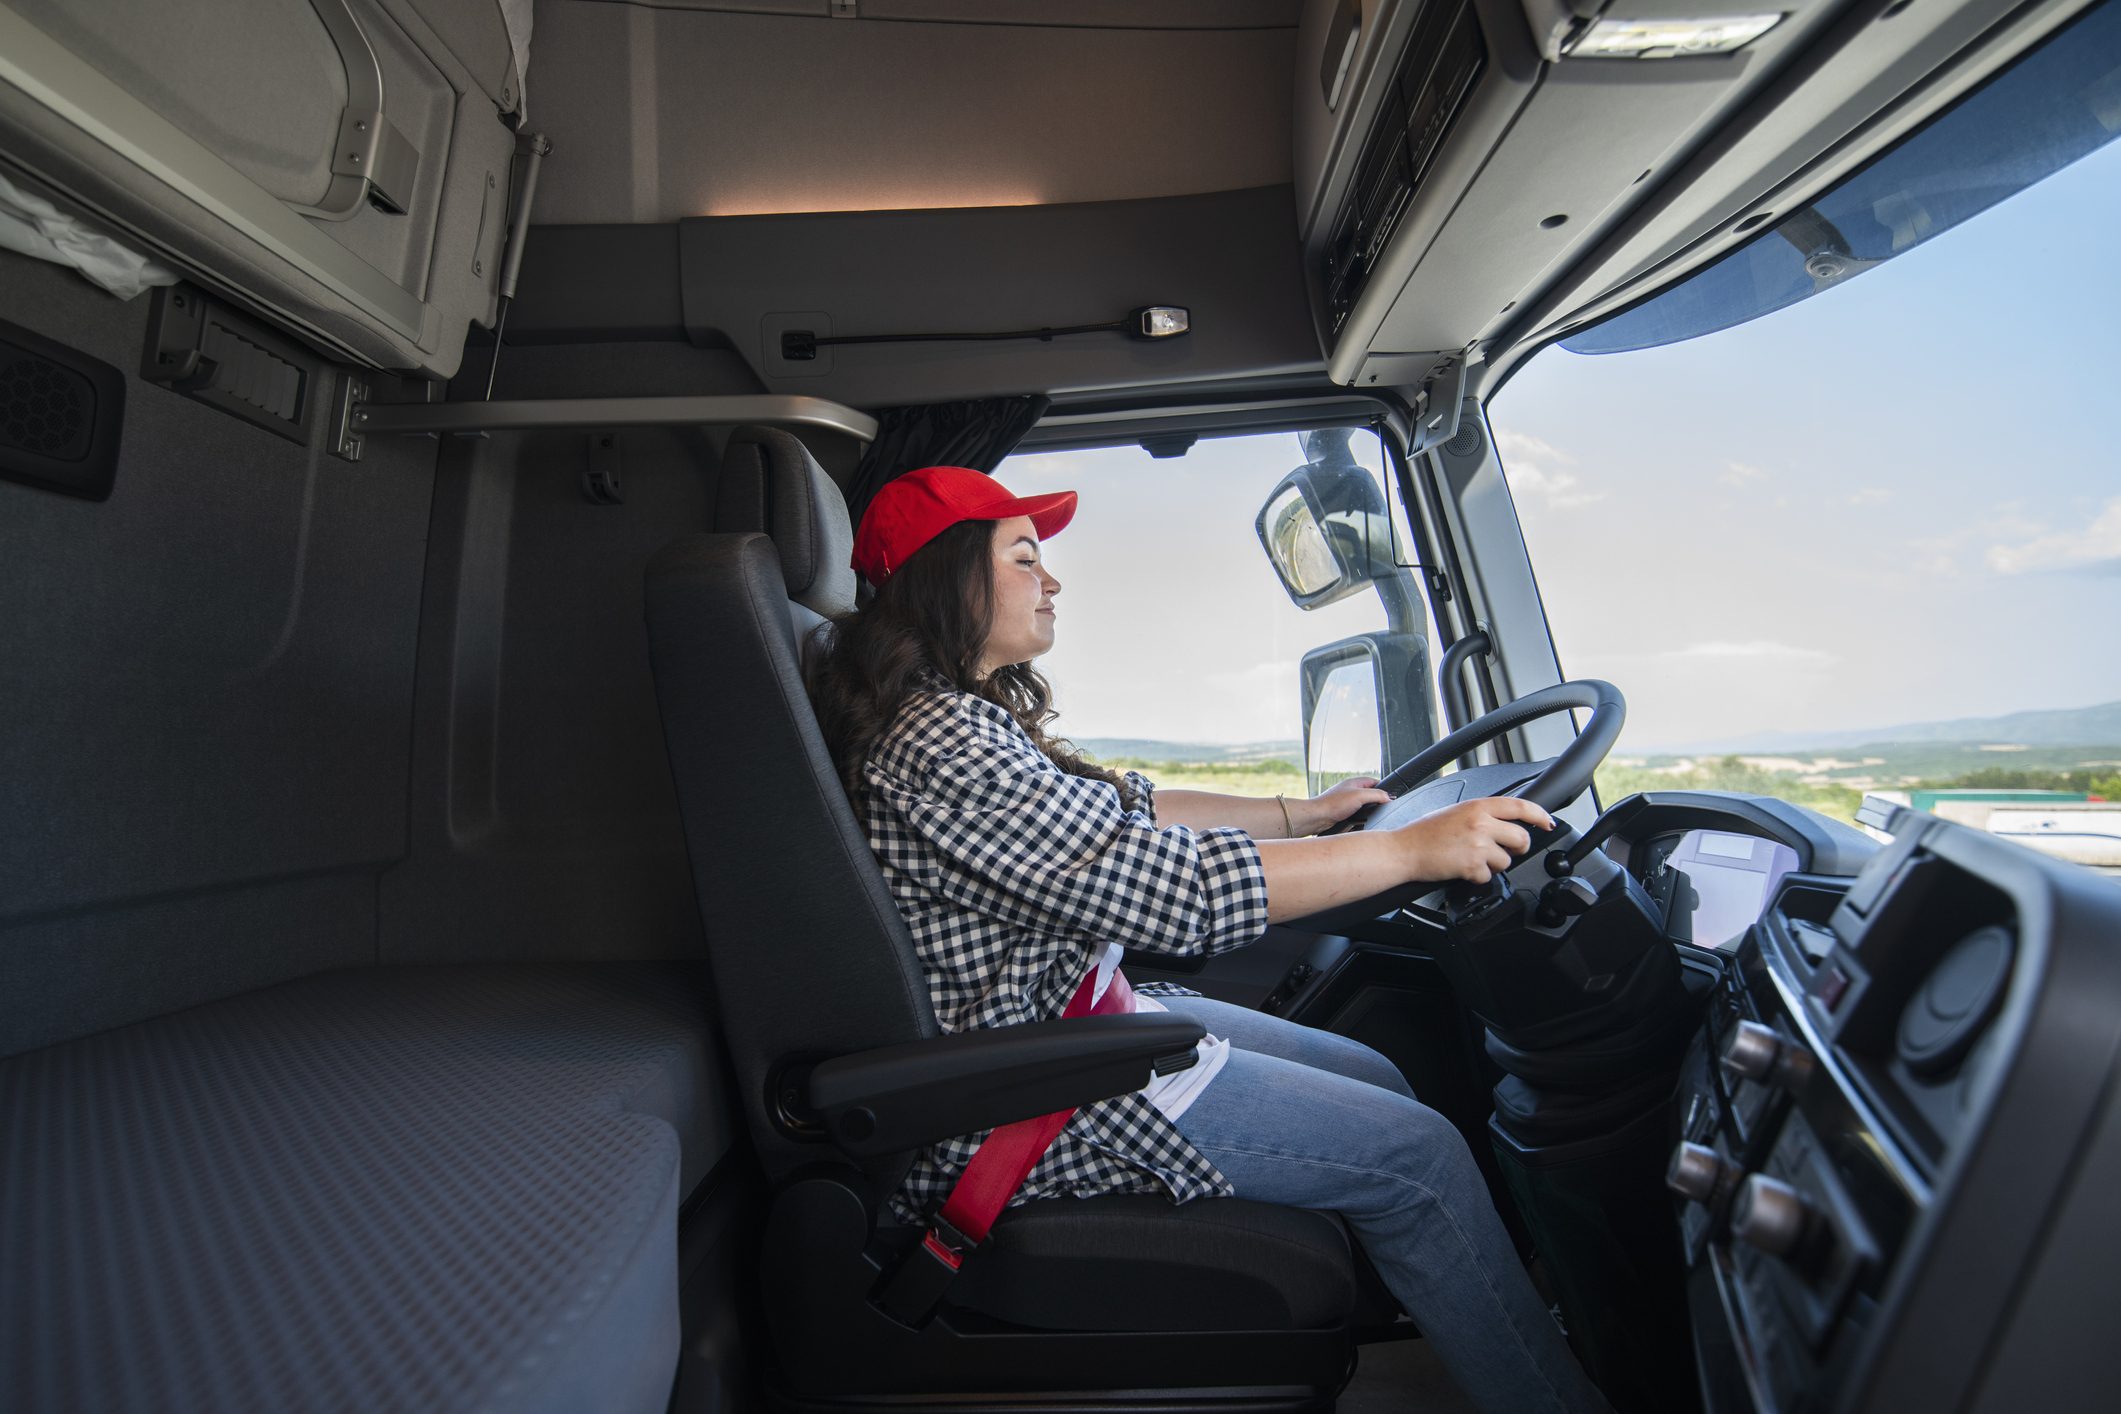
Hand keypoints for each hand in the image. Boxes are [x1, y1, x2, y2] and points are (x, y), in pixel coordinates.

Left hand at [1300, 777, 1390, 834]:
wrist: (1317, 817)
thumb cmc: (1332, 804)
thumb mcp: (1359, 796)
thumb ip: (1376, 795)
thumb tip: (1389, 797)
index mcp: (1354, 783)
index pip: (1374, 781)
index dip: (1383, 787)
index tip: (1391, 796)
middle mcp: (1350, 791)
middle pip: (1370, 794)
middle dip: (1376, 801)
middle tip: (1382, 807)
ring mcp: (1346, 803)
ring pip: (1364, 806)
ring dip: (1368, 811)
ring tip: (1370, 815)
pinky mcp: (1343, 813)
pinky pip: (1357, 815)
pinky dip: (1360, 818)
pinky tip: (1361, 822)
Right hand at [1396, 796, 1554, 883]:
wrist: (1404, 850)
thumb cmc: (1424, 832)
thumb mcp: (1456, 811)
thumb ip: (1482, 815)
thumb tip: (1505, 823)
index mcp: (1478, 806)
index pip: (1521, 806)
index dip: (1539, 815)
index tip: (1547, 823)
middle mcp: (1481, 823)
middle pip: (1521, 838)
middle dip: (1517, 848)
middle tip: (1506, 850)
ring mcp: (1478, 844)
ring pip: (1506, 860)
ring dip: (1493, 864)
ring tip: (1472, 858)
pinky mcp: (1473, 865)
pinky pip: (1489, 876)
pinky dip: (1477, 877)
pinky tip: (1462, 868)